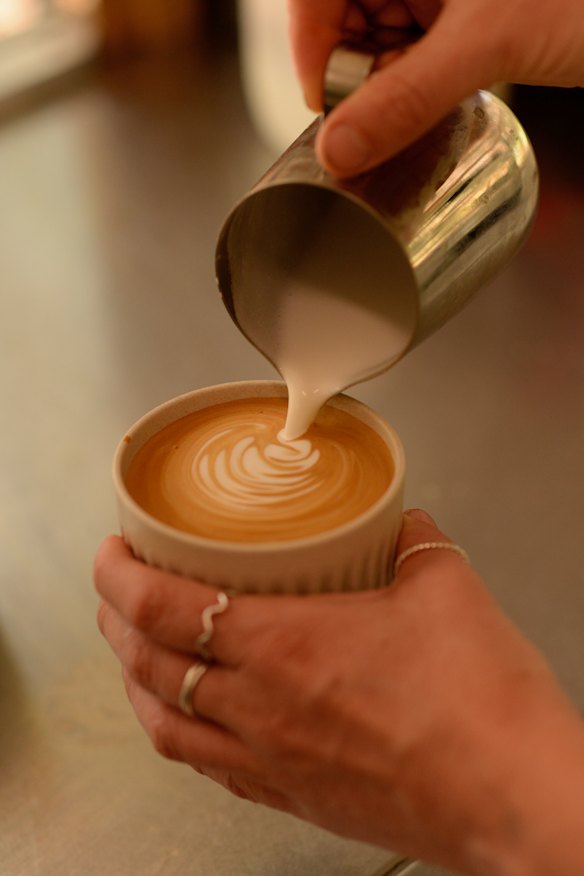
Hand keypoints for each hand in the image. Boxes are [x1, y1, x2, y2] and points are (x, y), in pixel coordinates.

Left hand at [95, 510, 583, 874]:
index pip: (163, 608)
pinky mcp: (295, 798)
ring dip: (136, 685)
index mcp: (283, 646)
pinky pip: (211, 769)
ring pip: (166, 726)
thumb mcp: (446, 589)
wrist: (512, 797)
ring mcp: (270, 762)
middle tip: (115, 594)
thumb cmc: (478, 702)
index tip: (108, 552)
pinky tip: (194, 724)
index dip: (118, 577)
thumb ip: (416, 545)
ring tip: (133, 658)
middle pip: (148, 666)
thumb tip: (408, 525)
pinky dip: (183, 735)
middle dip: (116, 623)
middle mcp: (260, 709)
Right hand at [288, 0, 583, 175]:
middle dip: (350, 73)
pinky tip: (435, 102)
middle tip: (371, 118)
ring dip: (381, 86)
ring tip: (417, 108)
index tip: (323, 105)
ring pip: (375, 40)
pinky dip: (411, 86)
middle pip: (342, 17)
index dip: (310, 45)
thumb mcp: (487, 46)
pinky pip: (410, 53)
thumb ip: (408, 99)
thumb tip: (338, 148)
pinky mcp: (456, 15)